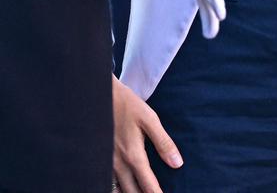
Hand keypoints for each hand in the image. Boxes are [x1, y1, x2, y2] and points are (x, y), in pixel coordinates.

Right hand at [112, 75, 181, 192]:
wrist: (99, 94)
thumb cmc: (126, 104)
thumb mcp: (149, 118)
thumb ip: (163, 142)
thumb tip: (177, 163)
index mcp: (133, 155)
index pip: (149, 187)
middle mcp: (118, 164)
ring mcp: (107, 163)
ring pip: (119, 190)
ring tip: (143, 191)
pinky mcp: (101, 159)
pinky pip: (110, 182)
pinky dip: (119, 188)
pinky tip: (126, 185)